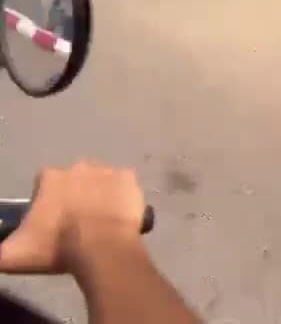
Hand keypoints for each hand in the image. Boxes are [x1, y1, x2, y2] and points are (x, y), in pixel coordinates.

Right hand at [0, 162, 145, 275]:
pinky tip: (118, 216)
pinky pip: (123, 185)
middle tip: (76, 225)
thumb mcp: (15, 254)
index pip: (43, 184)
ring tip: (99, 224)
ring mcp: (105, 170)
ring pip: (99, 181)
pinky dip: (122, 197)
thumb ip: (0, 250)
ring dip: (98, 196)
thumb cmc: (57, 246)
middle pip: (72, 181)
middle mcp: (78, 166)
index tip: (50, 223)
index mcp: (50, 178)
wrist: (101, 248)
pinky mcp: (128, 178)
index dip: (46, 202)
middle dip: (73, 197)